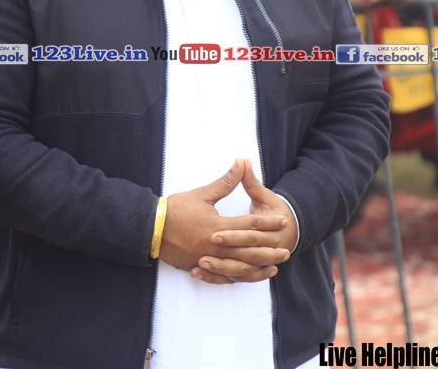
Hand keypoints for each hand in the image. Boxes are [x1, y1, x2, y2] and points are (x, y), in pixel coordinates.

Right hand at [158, 159, 288, 280]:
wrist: (151, 229)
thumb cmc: (176, 210)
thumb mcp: (202, 194)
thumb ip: (225, 181)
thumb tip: (241, 162)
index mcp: (217, 226)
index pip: (249, 226)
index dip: (268, 223)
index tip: (283, 221)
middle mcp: (215, 246)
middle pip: (248, 250)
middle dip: (269, 249)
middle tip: (286, 248)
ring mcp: (208, 259)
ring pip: (239, 266)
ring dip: (259, 266)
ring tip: (275, 265)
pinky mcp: (201, 267)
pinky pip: (225, 276)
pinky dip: (240, 276)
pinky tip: (251, 275)